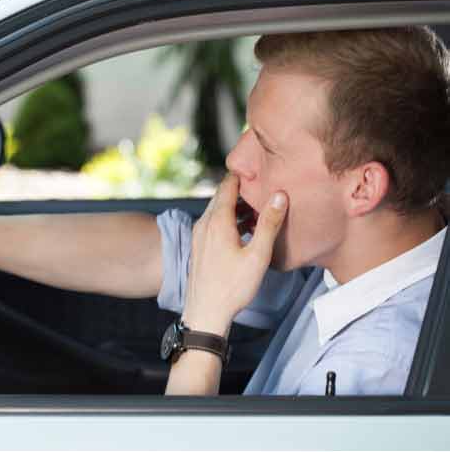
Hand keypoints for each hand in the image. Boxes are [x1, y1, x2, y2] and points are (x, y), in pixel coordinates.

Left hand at [182, 173, 287, 334]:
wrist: (205, 313)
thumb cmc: (232, 287)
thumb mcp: (257, 255)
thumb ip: (268, 224)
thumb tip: (279, 195)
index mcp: (217, 221)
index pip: (228, 185)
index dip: (243, 174)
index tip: (258, 166)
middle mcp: (203, 224)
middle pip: (222, 196)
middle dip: (241, 189)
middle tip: (263, 184)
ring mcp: (198, 235)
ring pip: (217, 210)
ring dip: (235, 206)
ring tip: (257, 207)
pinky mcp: (198, 246)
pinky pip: (213, 223)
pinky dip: (228, 219)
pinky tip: (242, 229)